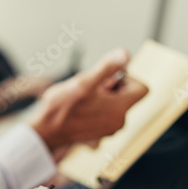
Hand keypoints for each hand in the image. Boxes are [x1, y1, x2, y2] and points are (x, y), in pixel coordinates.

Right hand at [30, 48, 147, 152]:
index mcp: (120, 108)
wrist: (45, 132)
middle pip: (127, 96)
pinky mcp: (99, 134)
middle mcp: (120, 121)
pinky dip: (96, 108)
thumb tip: (125, 54)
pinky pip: (105, 115)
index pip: (142, 88)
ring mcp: (110, 129)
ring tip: (82, 99)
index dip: (127, 78)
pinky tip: (79, 109)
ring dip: (102, 98)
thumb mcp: (84, 81)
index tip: (107, 78)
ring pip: (115, 105)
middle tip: (90, 88)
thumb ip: (107, 67)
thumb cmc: (62, 108)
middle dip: (111, 87)